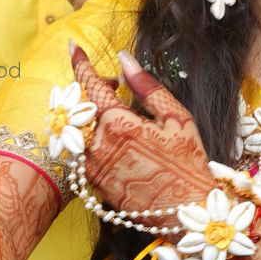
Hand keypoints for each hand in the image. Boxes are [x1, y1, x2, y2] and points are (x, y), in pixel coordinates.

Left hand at [71, 46, 212, 220]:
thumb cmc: (188, 163)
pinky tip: (120, 139)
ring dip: (93, 114)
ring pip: (79, 129)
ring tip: (121, 112)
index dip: (81, 63)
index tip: (72, 47)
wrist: (186, 212)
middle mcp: (98, 146)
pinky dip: (96, 137)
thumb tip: (124, 60)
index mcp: (119, 124)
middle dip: (93, 89)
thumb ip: (147, 86)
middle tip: (115, 84)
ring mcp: (92, 167)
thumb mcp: (177, 118)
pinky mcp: (93, 183)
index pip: (90, 85)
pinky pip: (85, 150)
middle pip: (79, 106)